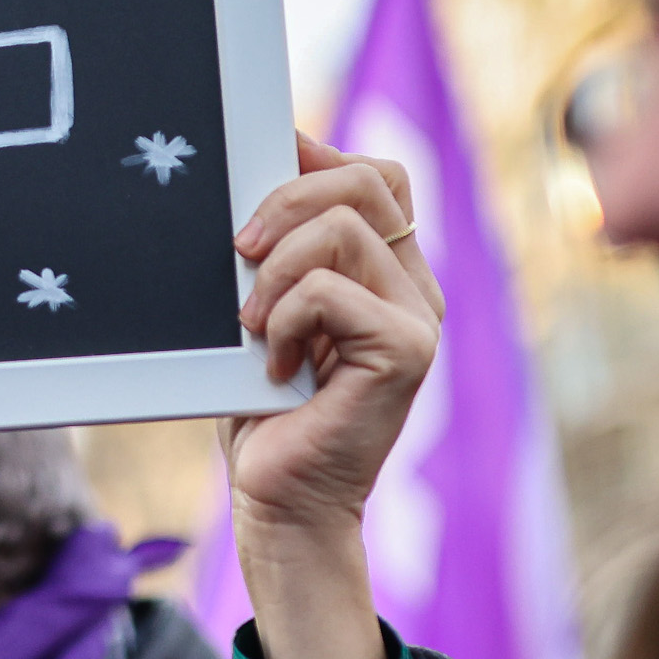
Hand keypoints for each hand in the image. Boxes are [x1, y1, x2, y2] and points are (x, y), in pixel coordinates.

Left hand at [220, 134, 444, 658]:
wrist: (280, 501)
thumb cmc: (265, 412)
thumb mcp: (264, 309)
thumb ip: (278, 248)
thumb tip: (269, 161)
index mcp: (388, 272)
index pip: (374, 175)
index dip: (314, 157)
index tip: (252, 178)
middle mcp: (414, 287)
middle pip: (368, 178)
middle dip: (287, 197)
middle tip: (240, 251)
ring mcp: (418, 319)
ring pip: (345, 225)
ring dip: (275, 270)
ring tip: (252, 325)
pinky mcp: (406, 351)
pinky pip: (331, 289)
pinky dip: (284, 318)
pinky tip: (274, 365)